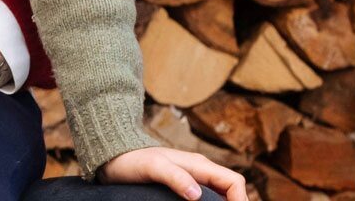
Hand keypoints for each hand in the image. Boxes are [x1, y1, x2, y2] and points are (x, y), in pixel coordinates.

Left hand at [100, 146, 246, 200]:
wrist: (113, 158)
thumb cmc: (131, 160)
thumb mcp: (153, 167)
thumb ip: (175, 177)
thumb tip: (196, 194)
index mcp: (199, 165)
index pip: (234, 182)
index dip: (240, 199)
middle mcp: (200, 172)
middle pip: (230, 191)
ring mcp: (192, 180)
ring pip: (219, 196)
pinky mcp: (182, 187)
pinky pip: (204, 198)